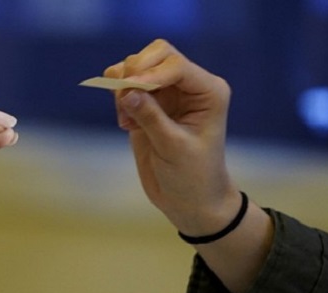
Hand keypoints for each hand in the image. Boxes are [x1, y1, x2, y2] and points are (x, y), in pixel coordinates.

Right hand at [107, 39, 272, 292]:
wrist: (190, 201)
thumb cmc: (193, 177)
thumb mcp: (173, 149)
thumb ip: (151, 118)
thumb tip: (127, 92)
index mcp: (207, 91)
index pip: (175, 66)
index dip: (149, 73)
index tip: (128, 92)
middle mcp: (189, 86)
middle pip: (156, 55)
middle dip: (134, 72)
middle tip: (123, 100)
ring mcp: (168, 93)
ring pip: (137, 68)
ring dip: (124, 87)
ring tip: (126, 119)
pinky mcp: (149, 105)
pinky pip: (127, 86)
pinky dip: (119, 99)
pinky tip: (126, 124)